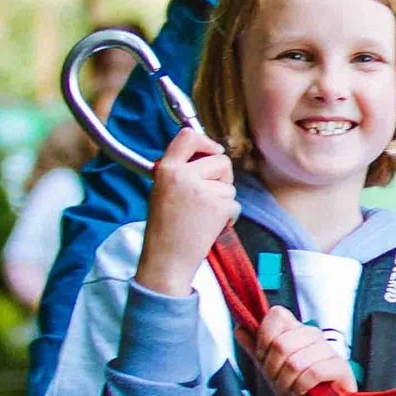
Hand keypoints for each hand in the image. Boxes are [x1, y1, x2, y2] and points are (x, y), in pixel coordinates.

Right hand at [135, 126, 238, 294]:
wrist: (166, 259)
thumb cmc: (163, 229)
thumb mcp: (160, 191)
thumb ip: (179, 171)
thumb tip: (203, 157)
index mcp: (166, 169)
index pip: (187, 137)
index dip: (206, 141)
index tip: (213, 151)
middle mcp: (184, 176)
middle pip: (220, 160)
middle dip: (222, 177)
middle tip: (209, 195)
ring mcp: (202, 191)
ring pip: (229, 185)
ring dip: (223, 200)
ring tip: (203, 215)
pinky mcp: (218, 207)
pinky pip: (234, 204)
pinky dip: (228, 216)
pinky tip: (212, 225)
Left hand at [249, 304, 354, 395]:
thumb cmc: (301, 390)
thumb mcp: (272, 371)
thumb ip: (256, 350)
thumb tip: (239, 329)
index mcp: (296, 331)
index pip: (278, 314)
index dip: (265, 336)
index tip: (263, 356)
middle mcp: (313, 336)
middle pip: (281, 343)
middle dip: (273, 369)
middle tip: (279, 379)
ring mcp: (328, 350)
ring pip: (295, 362)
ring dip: (287, 382)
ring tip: (291, 388)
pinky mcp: (340, 367)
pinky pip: (313, 373)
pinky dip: (302, 387)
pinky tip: (303, 390)